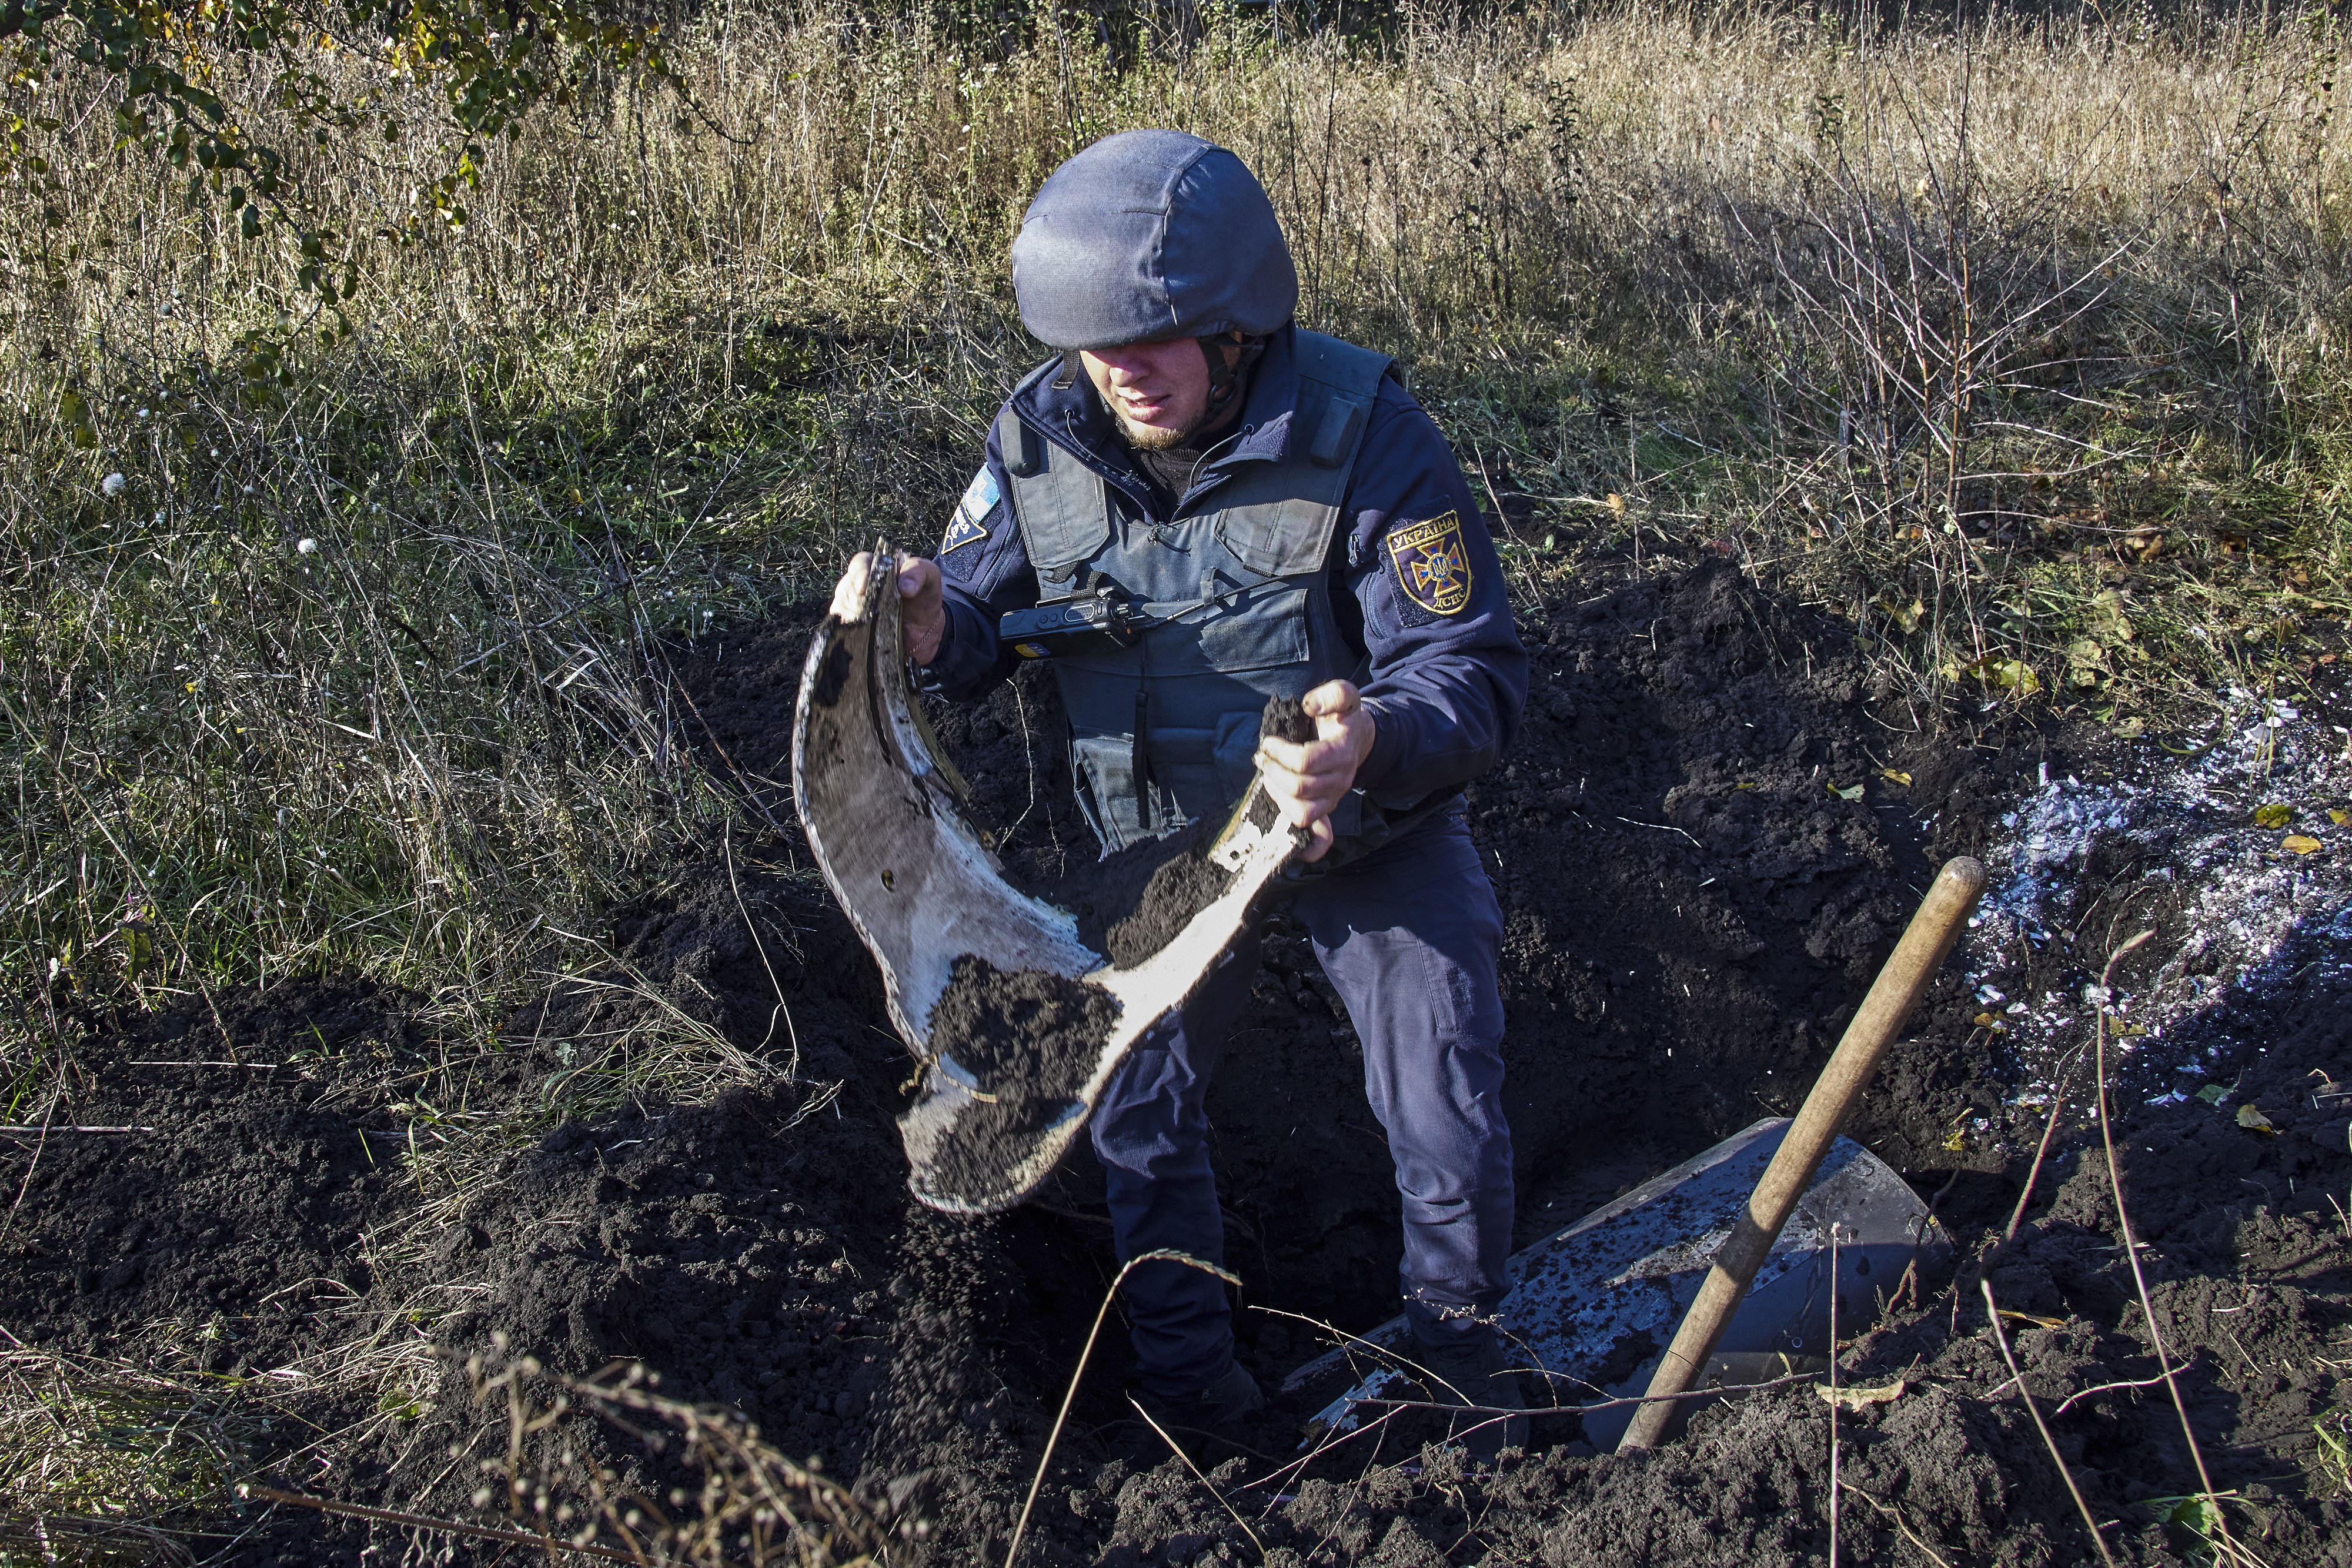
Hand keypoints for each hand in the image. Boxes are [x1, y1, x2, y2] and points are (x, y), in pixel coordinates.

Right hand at [832, 552, 944, 665]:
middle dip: (857, 599)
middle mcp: (859, 584)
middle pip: (847, 586)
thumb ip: (919, 571)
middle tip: (869, 611)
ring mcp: (851, 605)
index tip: (864, 588)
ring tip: (872, 626)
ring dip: (855, 617)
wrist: (923, 632)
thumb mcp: (929, 578)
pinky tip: (862, 635)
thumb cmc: (923, 598)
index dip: (860, 573)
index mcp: (876, 567)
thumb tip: (904, 586)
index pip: (860, 563)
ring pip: (842, 607)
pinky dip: (849, 630)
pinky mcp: (849, 625)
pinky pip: (841, 626)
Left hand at [1254, 679, 1376, 862]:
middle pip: (1299, 789)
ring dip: (1278, 796)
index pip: (1305, 762)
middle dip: (1273, 772)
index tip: (1268, 742)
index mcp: (1341, 753)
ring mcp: (1333, 800)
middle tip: (1263, 758)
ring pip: (1302, 814)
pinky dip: (1305, 846)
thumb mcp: (1343, 695)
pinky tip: (1290, 837)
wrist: (1358, 739)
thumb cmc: (1342, 718)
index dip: (1280, 753)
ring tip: (1269, 777)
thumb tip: (1310, 705)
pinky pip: (1319, 840)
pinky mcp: (1326, 812)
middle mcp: (1340, 781)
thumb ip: (1332, 694)